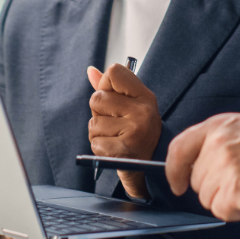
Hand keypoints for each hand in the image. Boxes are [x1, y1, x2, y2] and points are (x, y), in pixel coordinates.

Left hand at [87, 64, 161, 198]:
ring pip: (93, 123)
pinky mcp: (125, 149)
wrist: (149, 168)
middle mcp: (143, 110)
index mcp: (145, 96)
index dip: (105, 86)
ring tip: (115, 139)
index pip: (114, 72)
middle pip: (97, 99)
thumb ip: (109, 88)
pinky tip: (115, 150)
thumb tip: (90, 70)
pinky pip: (95, 142)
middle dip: (99, 114)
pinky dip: (100, 148)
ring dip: (98, 134)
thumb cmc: (137, 134)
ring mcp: (136, 129)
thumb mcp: (129, 107)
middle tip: (116, 125)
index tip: (114, 100)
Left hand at [165, 113, 239, 220]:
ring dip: (226, 199)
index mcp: (217, 127)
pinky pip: (221, 211)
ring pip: (207, 199)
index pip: (179, 148)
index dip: (174, 170)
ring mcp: (225, 168)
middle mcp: (217, 145)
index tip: (178, 183)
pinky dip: (236, 210)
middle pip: (197, 180)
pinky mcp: (235, 190)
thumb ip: (217, 139)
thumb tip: (197, 162)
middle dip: (214, 186)